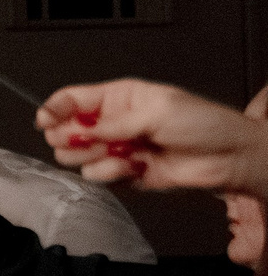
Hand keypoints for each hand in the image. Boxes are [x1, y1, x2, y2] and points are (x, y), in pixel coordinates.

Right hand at [36, 78, 267, 193]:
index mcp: (119, 98)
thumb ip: (116, 121)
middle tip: (93, 139)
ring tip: (120, 153)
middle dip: (74, 138)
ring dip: (95, 157)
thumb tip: (85, 130)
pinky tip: (133, 167)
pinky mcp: (123, 174)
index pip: (72, 99)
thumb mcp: (158, 111)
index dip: (54, 109)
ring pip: (77, 158)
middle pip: (66, 131)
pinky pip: (99, 177)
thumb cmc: (205, 124)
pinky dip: (112, 174)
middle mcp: (113, 123)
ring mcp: (117, 149)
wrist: (229, 158)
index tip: (47, 121)